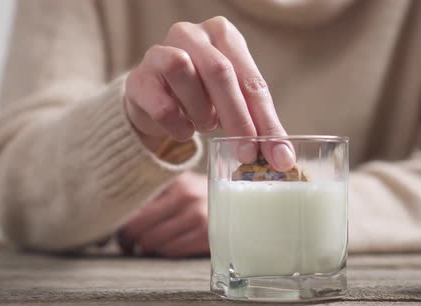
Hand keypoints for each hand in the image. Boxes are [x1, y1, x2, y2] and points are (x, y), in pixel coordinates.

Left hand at [117, 172, 208, 257]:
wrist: (240, 201)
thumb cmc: (198, 195)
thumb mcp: (177, 185)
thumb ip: (151, 195)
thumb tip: (113, 217)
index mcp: (173, 180)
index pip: (134, 205)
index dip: (120, 224)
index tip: (118, 234)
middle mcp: (186, 195)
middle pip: (139, 227)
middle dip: (128, 240)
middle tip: (128, 245)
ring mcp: (199, 216)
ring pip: (153, 242)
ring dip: (145, 249)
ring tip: (146, 247)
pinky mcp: (209, 236)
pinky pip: (172, 251)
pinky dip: (164, 252)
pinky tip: (166, 248)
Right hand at [124, 16, 294, 169]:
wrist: (153, 102)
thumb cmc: (200, 98)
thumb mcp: (233, 105)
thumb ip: (256, 124)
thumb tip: (282, 158)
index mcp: (223, 34)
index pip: (250, 78)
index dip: (266, 119)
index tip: (278, 155)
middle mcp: (191, 34)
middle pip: (219, 71)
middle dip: (237, 118)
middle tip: (246, 153)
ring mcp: (160, 52)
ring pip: (184, 73)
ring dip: (201, 112)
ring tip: (204, 124)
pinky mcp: (138, 78)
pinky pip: (161, 105)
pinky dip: (178, 125)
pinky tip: (183, 129)